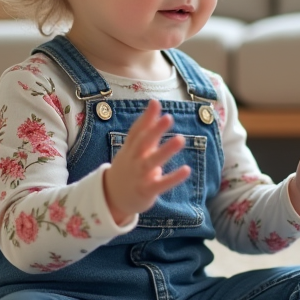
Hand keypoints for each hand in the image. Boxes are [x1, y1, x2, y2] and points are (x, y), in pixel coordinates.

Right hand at [104, 99, 190, 225]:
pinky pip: (160, 184)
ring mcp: (139, 176)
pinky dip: (173, 178)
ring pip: (151, 162)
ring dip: (165, 151)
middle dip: (154, 131)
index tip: (155, 103)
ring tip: (181, 139)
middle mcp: (133, 160)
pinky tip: (186, 170)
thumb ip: (146, 127)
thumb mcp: (134, 148)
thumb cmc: (129, 167)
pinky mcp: (146, 191)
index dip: (145, 118)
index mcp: (130, 148)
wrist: (112, 197)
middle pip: (142, 143)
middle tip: (168, 118)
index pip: (136, 131)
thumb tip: (154, 102)